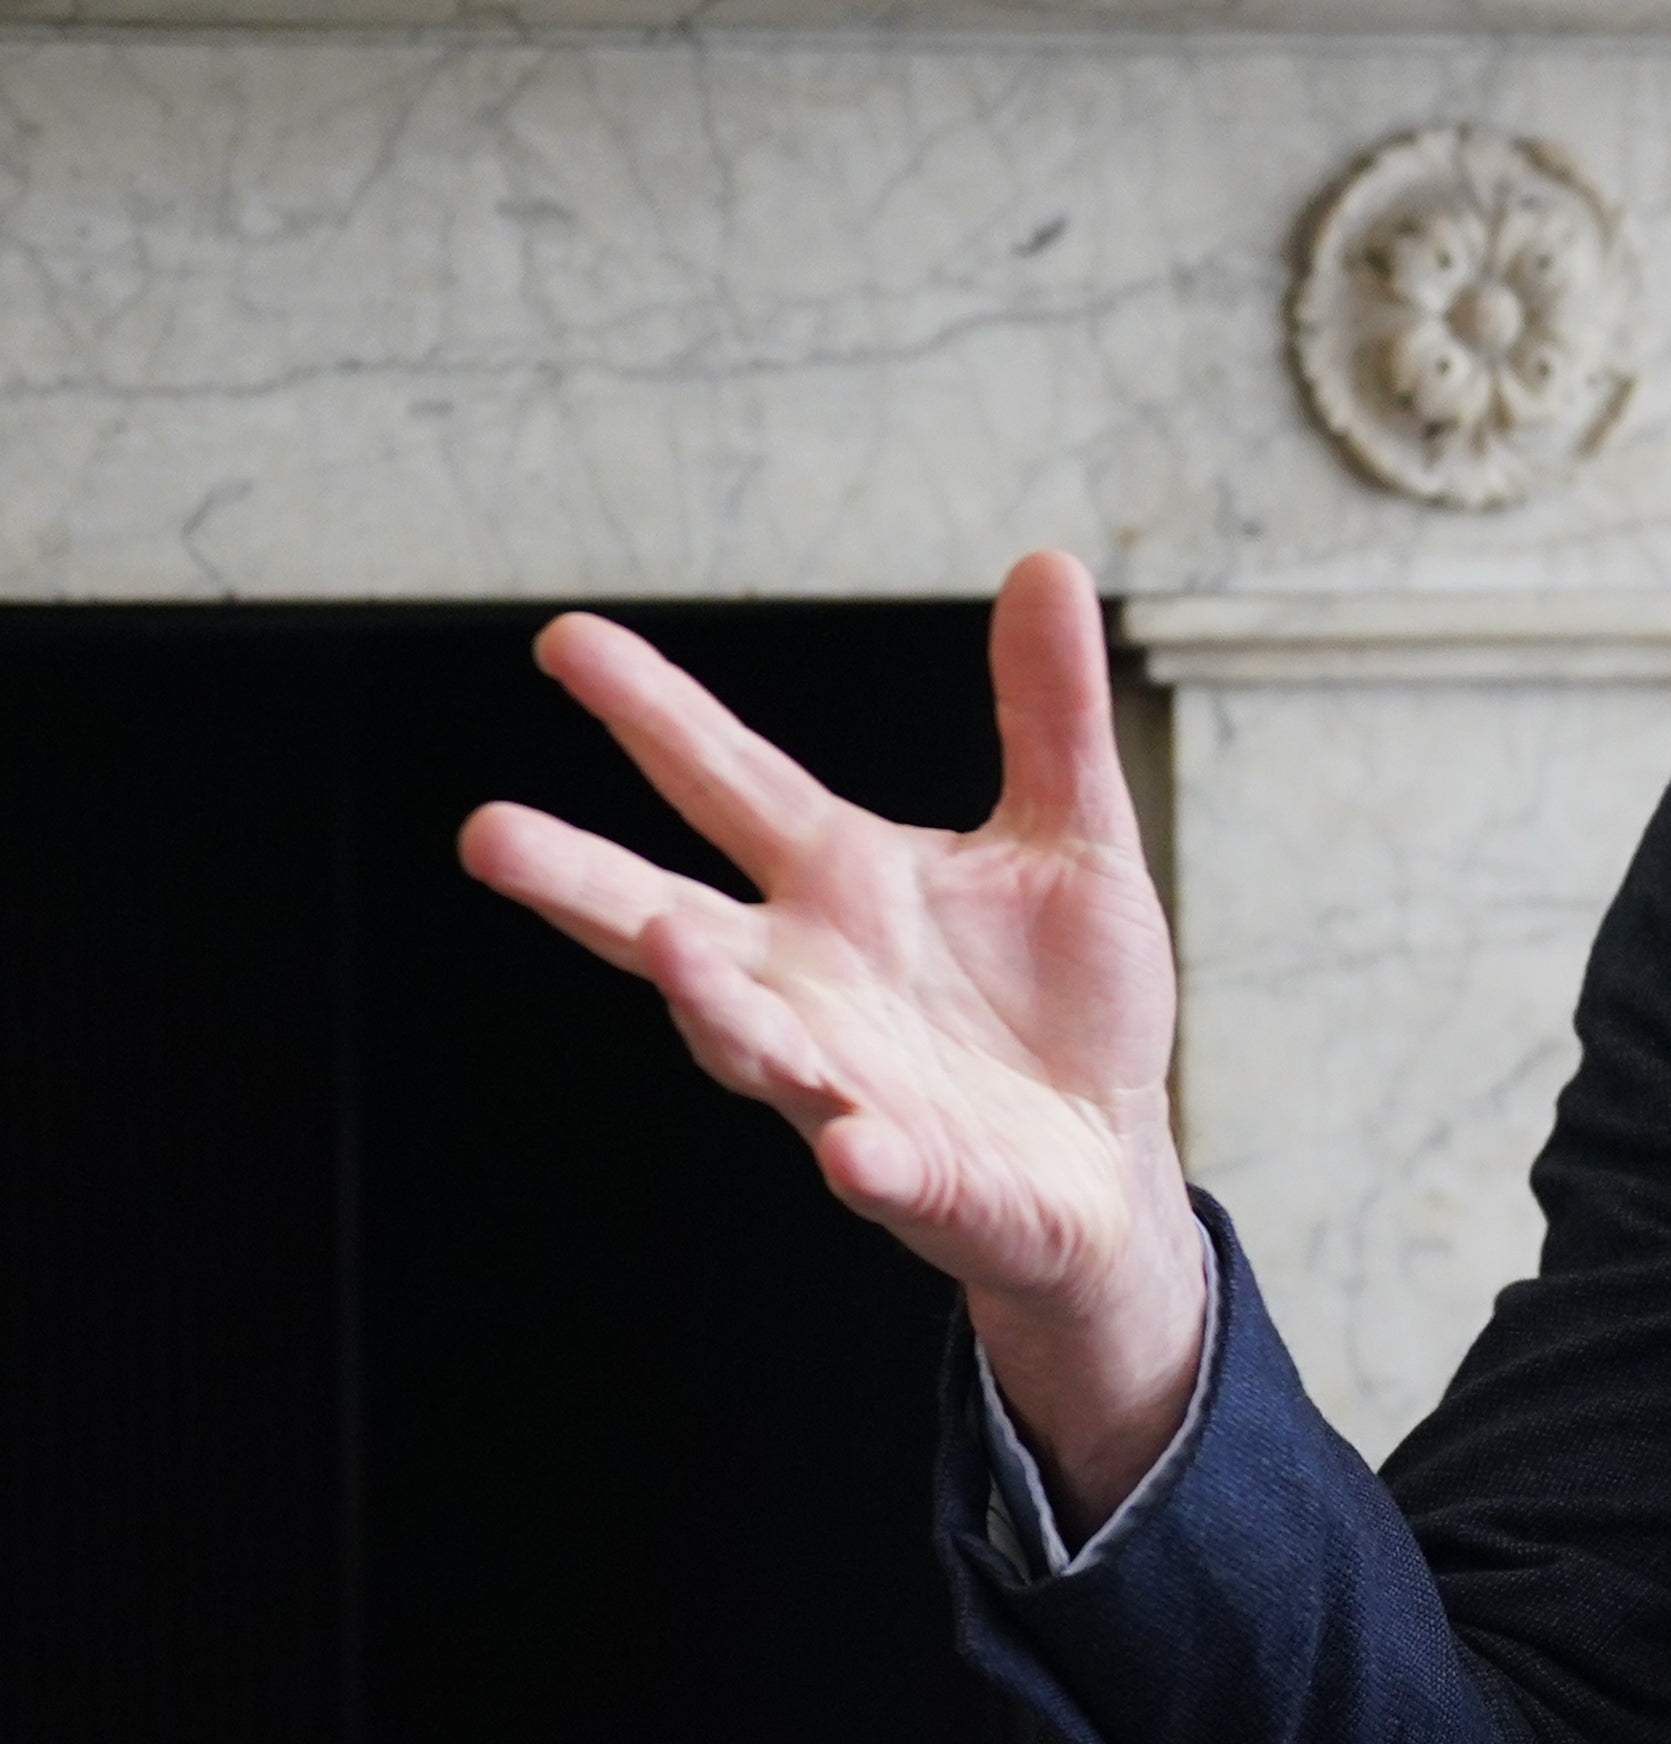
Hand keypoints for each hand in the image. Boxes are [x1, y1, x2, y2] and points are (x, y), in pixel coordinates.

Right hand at [458, 552, 1207, 1522]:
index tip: (567, 639)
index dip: (651, 712)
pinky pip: (882, 1169)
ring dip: (713, 1007)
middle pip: (673, 927)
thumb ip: (1049, 714)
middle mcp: (814, 983)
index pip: (728, 782)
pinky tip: (855, 1148)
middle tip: (488, 834)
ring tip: (676, 951)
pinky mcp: (922, 1179)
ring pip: (756, 1048)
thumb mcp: (1076, 837)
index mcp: (842, 887)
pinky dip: (865, 1158)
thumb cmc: (1066, 1005)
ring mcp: (852, 1084)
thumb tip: (1048, 564)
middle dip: (584, 883)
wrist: (1108, 1159)